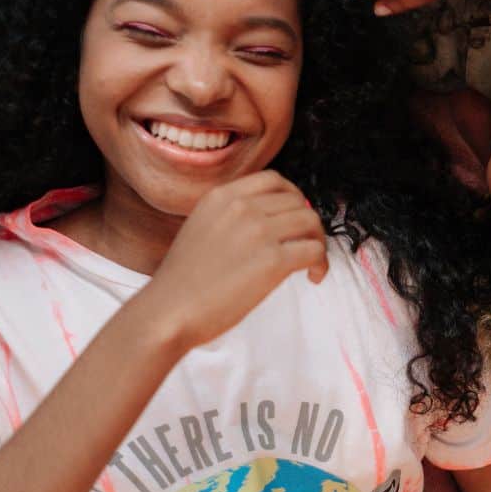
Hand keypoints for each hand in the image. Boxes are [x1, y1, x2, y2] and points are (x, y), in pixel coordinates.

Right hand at [135, 170, 328, 354]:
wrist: (169, 311)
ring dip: (318, 242)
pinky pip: (314, 250)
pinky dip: (321, 263)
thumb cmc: (183, 281)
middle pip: (297, 201)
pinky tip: (313, 277)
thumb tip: (272, 220)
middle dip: (307, 224)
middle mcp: (241, 207)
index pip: (273, 180)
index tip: (294, 217)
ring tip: (312, 264)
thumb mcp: (201, 228)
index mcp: (222, 196)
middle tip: (306, 245)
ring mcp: (258, 232)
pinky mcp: (272, 260)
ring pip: (311, 222)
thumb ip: (231, 216)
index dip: (293, 197)